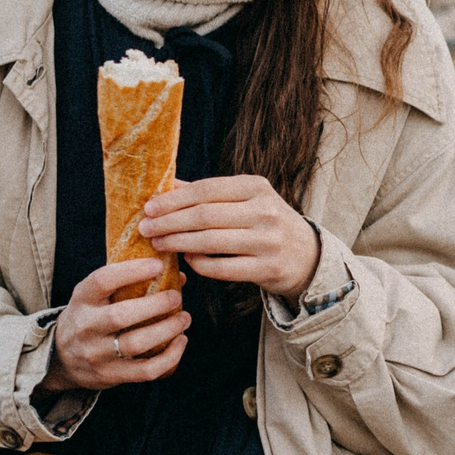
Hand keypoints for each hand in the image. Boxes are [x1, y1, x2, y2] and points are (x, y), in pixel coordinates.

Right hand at [46, 259, 189, 390]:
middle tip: (176, 297)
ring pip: (136, 344)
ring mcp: (97, 354)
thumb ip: (128, 283)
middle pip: (121, 315)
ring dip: (167, 330)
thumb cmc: (89, 318)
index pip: (103, 280)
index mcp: (82, 299)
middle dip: (155, 304)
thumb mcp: (95, 296)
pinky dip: (169, 357)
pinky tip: (180, 342)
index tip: (158, 265)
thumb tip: (179, 276)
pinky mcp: (110, 375)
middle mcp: (86, 326)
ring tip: (184, 318)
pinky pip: (145, 370)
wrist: (61, 359)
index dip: (132, 271)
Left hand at [137, 175, 320, 300]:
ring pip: (210, 242)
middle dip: (169, 222)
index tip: (149, 207)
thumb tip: (167, 185)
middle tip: (145, 228)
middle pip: (204, 216)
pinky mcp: (267, 268)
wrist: (308, 255)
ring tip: (158, 244)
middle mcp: (265, 211)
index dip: (173, 199)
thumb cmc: (267, 223)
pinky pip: (222, 268)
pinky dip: (200, 264)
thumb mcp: (246, 199)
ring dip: (178, 243)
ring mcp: (267, 241)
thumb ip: (209, 193)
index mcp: (256, 187)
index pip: (206, 190)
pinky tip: (187, 260)